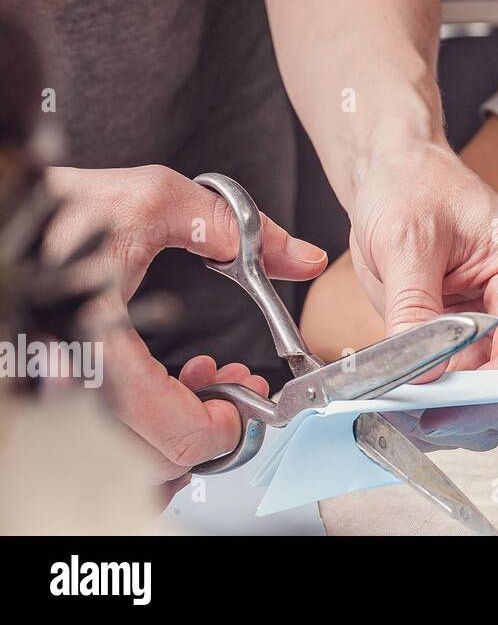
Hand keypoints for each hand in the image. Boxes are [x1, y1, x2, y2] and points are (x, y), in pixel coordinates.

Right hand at [42, 165, 327, 487]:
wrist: (8, 211)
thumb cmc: (63, 206)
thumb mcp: (155, 199)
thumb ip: (237, 230)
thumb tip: (305, 258)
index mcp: (97, 343)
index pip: (168, 428)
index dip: (222, 426)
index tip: (248, 400)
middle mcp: (70, 380)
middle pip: (151, 460)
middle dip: (208, 430)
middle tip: (237, 390)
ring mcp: (58, 390)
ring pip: (125, 459)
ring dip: (177, 434)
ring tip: (206, 382)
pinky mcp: (55, 387)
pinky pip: (102, 440)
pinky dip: (143, 429)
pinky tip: (166, 383)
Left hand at [346, 140, 497, 451]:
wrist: (396, 173)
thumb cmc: (412, 186)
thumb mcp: (406, 241)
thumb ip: (416, 310)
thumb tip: (424, 374)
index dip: (488, 392)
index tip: (438, 411)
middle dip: (467, 411)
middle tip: (410, 417)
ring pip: (492, 402)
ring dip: (448, 415)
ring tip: (396, 407)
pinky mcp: (474, 343)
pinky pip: (464, 390)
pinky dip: (433, 403)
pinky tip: (399, 397)